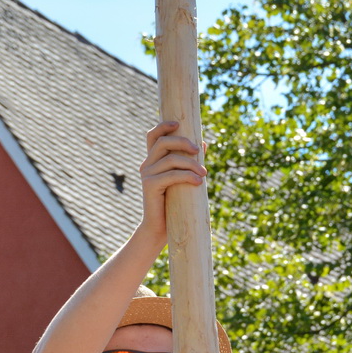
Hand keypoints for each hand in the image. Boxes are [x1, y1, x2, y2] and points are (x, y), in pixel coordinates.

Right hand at [138, 122, 207, 242]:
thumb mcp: (183, 179)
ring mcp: (146, 175)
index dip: (164, 126)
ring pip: (170, 159)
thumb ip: (190, 161)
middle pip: (163, 142)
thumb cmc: (174, 204)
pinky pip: (171, 175)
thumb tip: (203, 143)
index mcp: (153, 160)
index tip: (179, 123)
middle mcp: (147, 165)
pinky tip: (199, 182)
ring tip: (204, 173)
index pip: (153, 136)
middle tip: (199, 151)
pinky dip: (188, 176)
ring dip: (191, 164)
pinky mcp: (150, 186)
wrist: (160, 229)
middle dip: (183, 142)